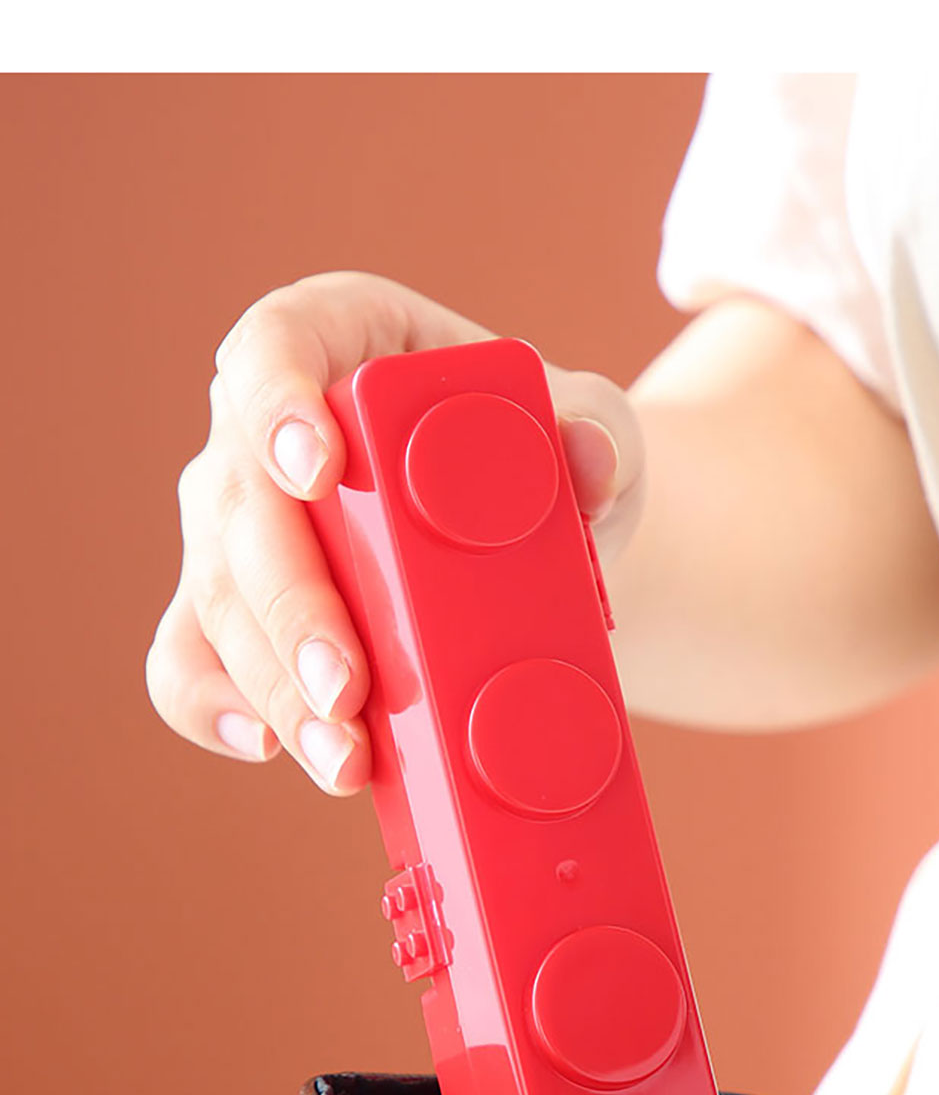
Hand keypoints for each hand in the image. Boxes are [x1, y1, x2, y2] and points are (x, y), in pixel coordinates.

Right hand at [146, 271, 643, 792]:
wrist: (538, 537)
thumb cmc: (546, 448)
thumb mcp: (586, 422)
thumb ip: (592, 429)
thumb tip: (591, 459)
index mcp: (340, 337)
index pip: (276, 345)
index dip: (280, 403)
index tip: (318, 469)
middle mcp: (263, 427)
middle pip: (242, 502)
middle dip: (292, 606)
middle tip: (349, 687)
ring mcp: (235, 522)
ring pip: (220, 597)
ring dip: (275, 686)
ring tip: (346, 757)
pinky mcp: (231, 608)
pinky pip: (190, 658)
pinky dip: (217, 705)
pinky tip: (268, 744)